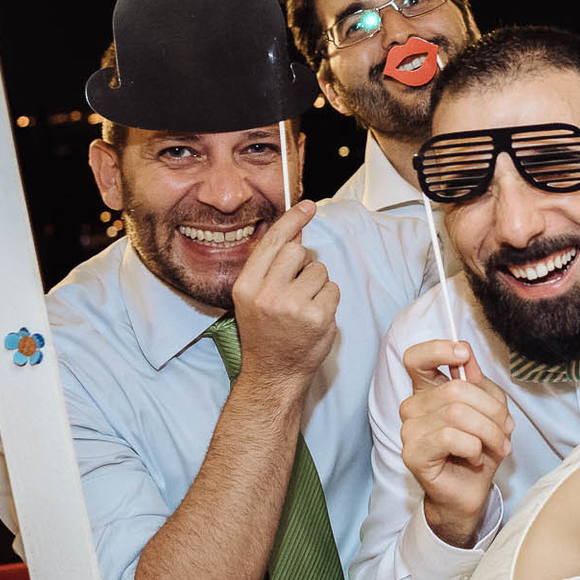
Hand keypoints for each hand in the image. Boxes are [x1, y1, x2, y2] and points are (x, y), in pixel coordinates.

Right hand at [231, 201, 339, 394]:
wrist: (274, 373)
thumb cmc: (266, 333)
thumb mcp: (254, 298)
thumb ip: (271, 266)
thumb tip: (295, 231)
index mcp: (247, 286)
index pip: (273, 242)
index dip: (292, 220)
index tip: (308, 206)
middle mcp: (267, 293)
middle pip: (298, 251)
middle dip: (303, 264)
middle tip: (296, 288)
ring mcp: (293, 306)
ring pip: (319, 270)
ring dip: (317, 284)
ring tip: (303, 307)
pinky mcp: (318, 317)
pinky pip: (332, 289)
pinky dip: (328, 300)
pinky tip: (315, 317)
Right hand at [398, 339, 512, 547]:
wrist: (471, 491)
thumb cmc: (479, 449)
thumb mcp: (490, 410)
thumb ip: (480, 383)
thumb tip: (468, 359)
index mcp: (428, 391)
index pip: (416, 358)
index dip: (439, 349)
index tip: (463, 355)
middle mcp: (413, 407)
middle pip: (455, 388)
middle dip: (491, 410)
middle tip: (504, 429)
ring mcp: (409, 430)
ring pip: (457, 413)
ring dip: (488, 431)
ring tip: (498, 445)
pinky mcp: (413, 453)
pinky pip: (450, 437)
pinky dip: (473, 446)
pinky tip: (475, 456)